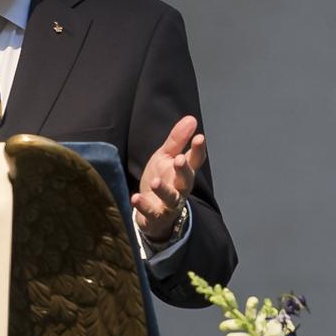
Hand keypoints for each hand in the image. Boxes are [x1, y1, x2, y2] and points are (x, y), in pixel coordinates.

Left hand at [132, 115, 205, 243]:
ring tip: (156, 182)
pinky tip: (135, 198)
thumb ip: (177, 140)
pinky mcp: (155, 217)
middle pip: (186, 181)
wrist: (151, 213)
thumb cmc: (161, 180)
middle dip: (184, 171)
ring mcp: (168, 205)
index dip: (198, 150)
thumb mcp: (165, 157)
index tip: (200, 138)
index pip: (194, 161)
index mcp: (182, 172)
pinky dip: (144, 206)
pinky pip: (151, 212)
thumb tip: (192, 118)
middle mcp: (179, 189)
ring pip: (171, 198)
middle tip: (180, 160)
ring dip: (164, 190)